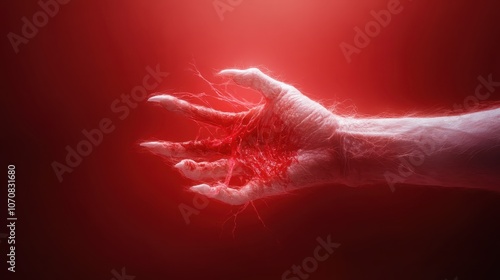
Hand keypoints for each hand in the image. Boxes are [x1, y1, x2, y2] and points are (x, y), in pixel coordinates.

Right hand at [142, 68, 341, 204]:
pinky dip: (217, 193)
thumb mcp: (279, 91)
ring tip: (177, 163)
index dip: (180, 109)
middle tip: (148, 146)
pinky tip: (199, 189)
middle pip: (200, 148)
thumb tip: (220, 74)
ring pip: (212, 170)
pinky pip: (235, 192)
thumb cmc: (309, 116)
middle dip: (173, 148)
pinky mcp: (262, 184)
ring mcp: (249, 166)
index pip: (203, 117)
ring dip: (193, 168)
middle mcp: (240, 146)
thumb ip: (252, 79)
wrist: (333, 141)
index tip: (157, 102)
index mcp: (241, 124)